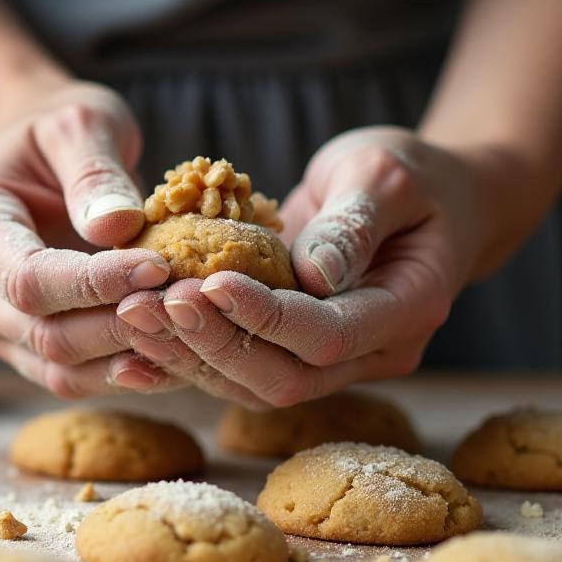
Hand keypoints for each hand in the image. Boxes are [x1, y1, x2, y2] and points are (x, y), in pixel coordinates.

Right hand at [0, 82, 184, 397]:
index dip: (95, 284)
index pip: (28, 279)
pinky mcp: (24, 348)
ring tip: (189, 336)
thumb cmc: (57, 132)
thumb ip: (94, 171)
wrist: (39, 158)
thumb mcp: (78, 124)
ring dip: (128, 361)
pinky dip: (126, 373)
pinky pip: (74, 378)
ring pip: (59, 371)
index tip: (160, 266)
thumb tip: (118, 226)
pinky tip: (175, 356)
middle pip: (44, 336)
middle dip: (121, 327)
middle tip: (189, 306)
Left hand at [118, 126, 496, 407]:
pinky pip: (236, 370)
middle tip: (150, 305)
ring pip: (252, 385)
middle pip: (284, 377)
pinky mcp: (291, 350)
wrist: (430, 200)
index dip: (264, 318)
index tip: (207, 284)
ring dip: (187, 355)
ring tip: (131, 315)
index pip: (327, 336)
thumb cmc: (414, 177)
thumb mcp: (387, 176)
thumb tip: (313, 273)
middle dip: (212, 344)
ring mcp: (332, 361)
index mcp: (407, 310)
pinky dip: (185, 358)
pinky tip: (132, 345)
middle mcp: (370, 353)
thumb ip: (353, 222)